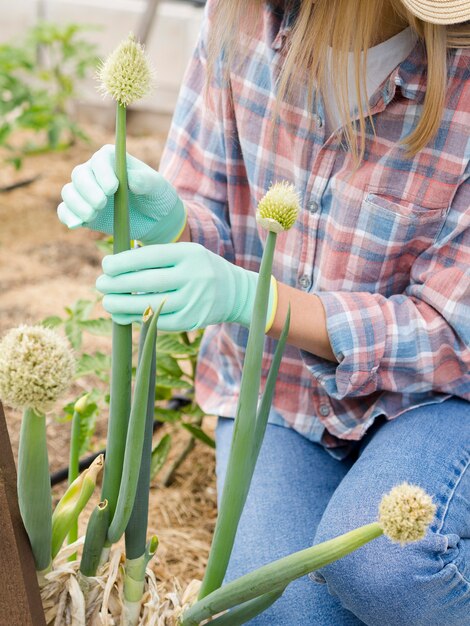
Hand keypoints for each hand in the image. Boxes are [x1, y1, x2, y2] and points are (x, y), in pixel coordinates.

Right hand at [57, 145, 185, 243]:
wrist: (154, 220)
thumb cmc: (156, 196)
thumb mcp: (158, 187)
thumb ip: (146, 181)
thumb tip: (130, 180)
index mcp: (112, 159)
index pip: (100, 160)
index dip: (103, 173)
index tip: (112, 188)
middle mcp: (94, 172)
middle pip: (80, 175)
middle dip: (88, 190)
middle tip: (102, 204)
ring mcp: (86, 192)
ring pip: (70, 192)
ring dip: (78, 204)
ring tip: (93, 215)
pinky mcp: (82, 211)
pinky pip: (66, 211)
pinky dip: (68, 216)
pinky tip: (76, 224)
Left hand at [95, 243, 276, 330]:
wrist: (235, 292)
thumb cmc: (200, 269)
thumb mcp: (185, 254)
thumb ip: (156, 259)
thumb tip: (115, 269)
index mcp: (189, 254)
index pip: (150, 257)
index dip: (124, 262)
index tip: (106, 265)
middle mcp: (193, 277)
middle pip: (147, 282)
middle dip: (118, 284)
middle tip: (100, 284)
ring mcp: (193, 301)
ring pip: (149, 305)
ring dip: (122, 305)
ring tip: (107, 302)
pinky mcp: (191, 321)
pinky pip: (158, 322)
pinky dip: (137, 319)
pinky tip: (123, 315)